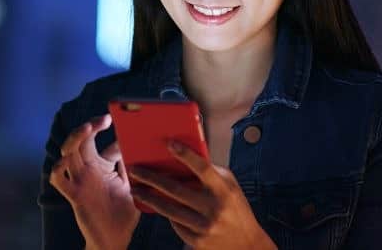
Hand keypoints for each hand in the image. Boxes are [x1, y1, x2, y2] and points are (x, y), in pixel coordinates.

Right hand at [49, 114, 139, 249]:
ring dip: (74, 137)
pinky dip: (58, 169)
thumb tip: (141, 145)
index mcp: (102, 166)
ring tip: (87, 128)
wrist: (115, 239)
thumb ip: (131, 167)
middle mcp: (89, 170)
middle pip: (81, 140)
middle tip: (102, 120)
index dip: (107, 129)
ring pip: (68, 152)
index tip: (116, 120)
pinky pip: (59, 180)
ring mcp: (80, 181)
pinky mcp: (74, 195)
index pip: (101, 142)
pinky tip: (66, 161)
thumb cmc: (123, 213)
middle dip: (89, 126)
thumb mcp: (132, 185)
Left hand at [128, 140, 276, 249]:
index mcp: (223, 190)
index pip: (203, 168)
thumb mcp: (230, 187)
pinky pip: (175, 224)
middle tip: (135, 170)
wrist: (247, 245)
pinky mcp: (197, 241)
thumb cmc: (236, 209)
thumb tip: (185, 157)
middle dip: (151, 178)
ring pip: (169, 209)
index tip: (168, 143)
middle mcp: (214, 208)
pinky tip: (158, 207)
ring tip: (136, 189)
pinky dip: (167, 214)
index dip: (186, 155)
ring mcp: (204, 226)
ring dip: (149, 197)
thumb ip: (211, 173)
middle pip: (175, 189)